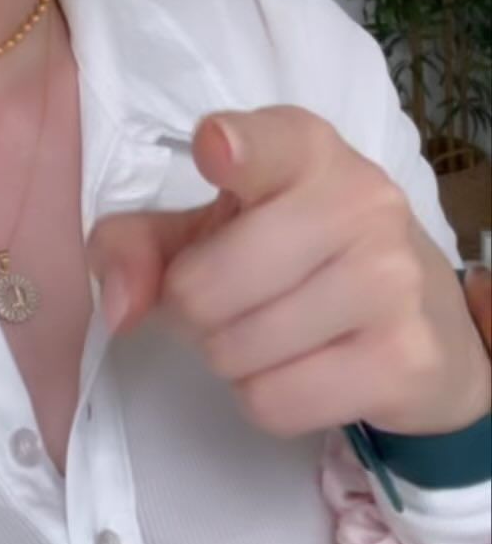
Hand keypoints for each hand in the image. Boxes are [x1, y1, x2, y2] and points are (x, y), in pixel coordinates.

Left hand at [85, 107, 491, 439]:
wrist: (424, 317)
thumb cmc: (297, 253)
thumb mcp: (212, 228)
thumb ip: (140, 245)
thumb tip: (118, 307)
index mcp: (304, 150)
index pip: (266, 142)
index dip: (232, 147)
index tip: (214, 150)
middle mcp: (359, 201)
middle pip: (206, 286)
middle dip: (193, 311)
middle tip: (229, 301)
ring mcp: (391, 279)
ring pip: (237, 350)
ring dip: (230, 358)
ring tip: (268, 332)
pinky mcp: (404, 358)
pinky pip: (277, 400)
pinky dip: (267, 399)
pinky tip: (301, 369)